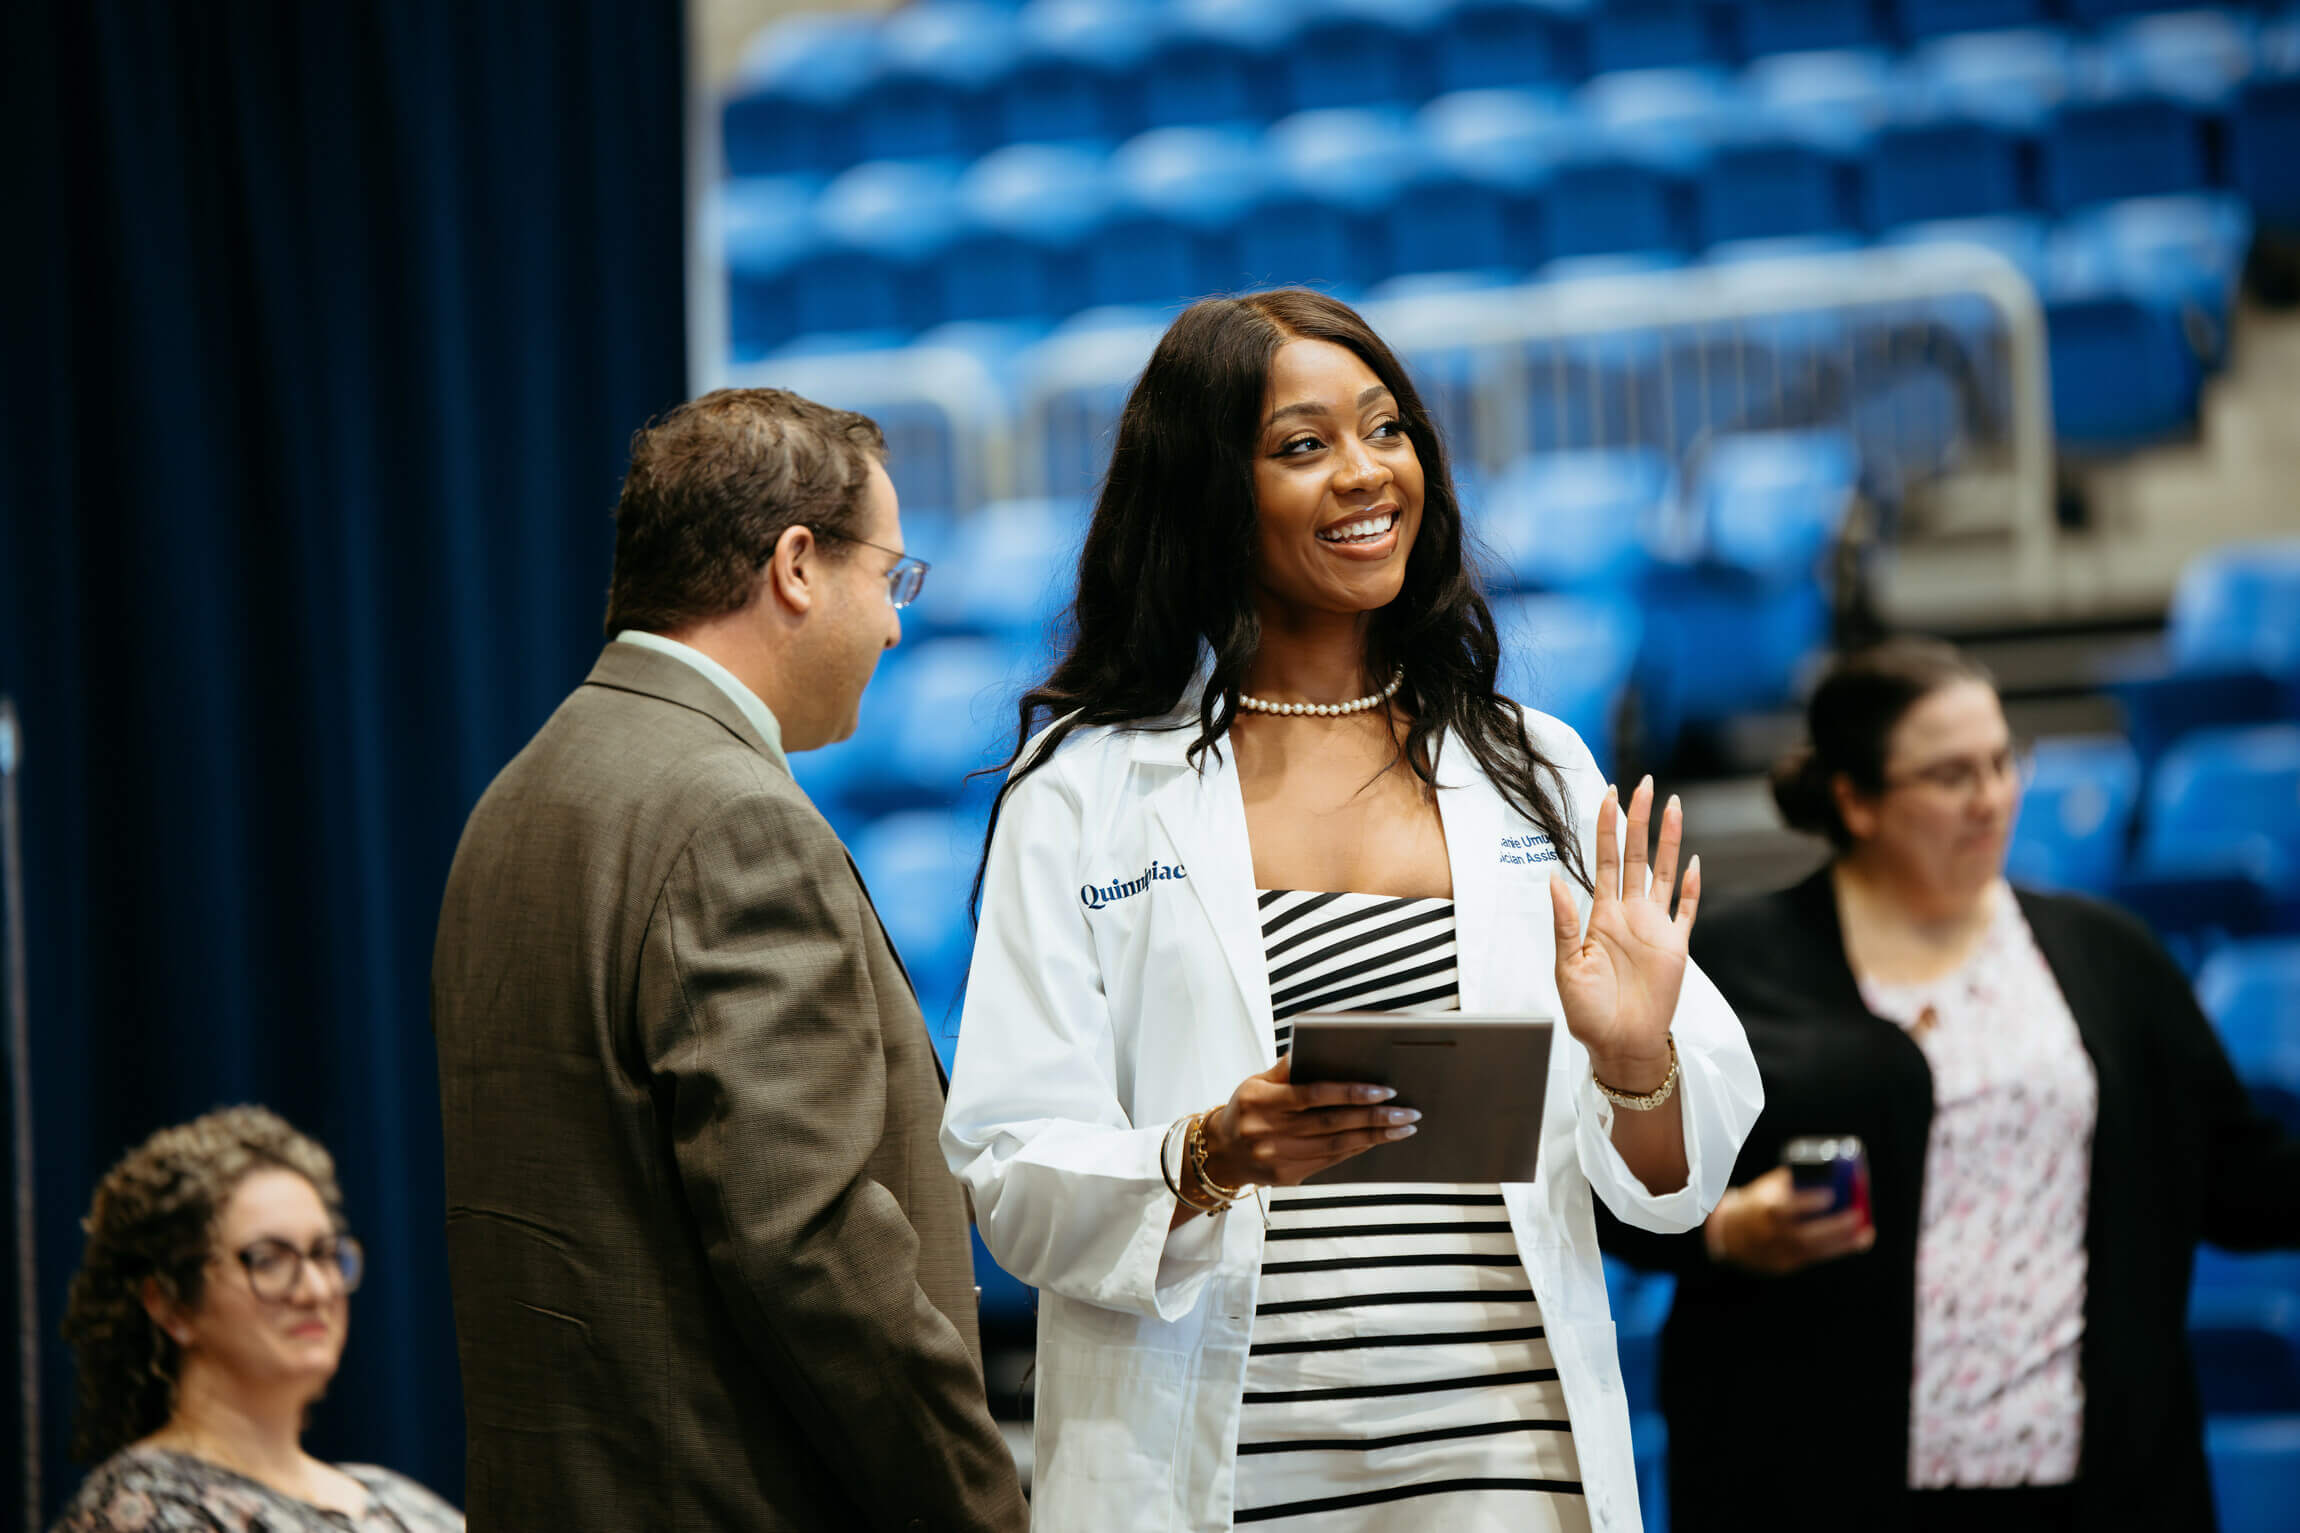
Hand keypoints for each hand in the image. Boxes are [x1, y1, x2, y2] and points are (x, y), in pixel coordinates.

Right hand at [1196, 1055, 1420, 1189]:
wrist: (1221, 1153)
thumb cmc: (1246, 1108)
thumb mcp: (1257, 1082)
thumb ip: (1288, 1068)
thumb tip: (1320, 1045)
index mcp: (1262, 1102)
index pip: (1314, 1095)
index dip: (1351, 1093)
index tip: (1384, 1090)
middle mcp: (1270, 1132)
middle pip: (1332, 1124)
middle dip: (1375, 1117)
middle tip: (1408, 1111)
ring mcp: (1279, 1158)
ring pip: (1337, 1146)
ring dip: (1375, 1137)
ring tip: (1404, 1127)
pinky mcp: (1289, 1176)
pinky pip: (1331, 1161)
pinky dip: (1357, 1149)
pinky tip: (1377, 1140)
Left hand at [1550, 776, 1700, 1091]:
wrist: (1619, 1044)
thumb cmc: (1588, 1011)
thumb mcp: (1567, 965)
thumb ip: (1564, 922)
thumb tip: (1555, 878)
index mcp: (1601, 914)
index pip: (1606, 860)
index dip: (1607, 827)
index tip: (1609, 793)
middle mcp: (1630, 913)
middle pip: (1637, 856)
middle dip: (1641, 820)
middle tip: (1646, 784)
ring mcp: (1655, 927)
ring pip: (1663, 873)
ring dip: (1669, 841)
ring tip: (1675, 806)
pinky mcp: (1676, 947)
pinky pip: (1686, 910)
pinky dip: (1690, 886)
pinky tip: (1692, 860)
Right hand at [1706, 1167, 1874, 1274]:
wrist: (1727, 1233)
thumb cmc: (1753, 1205)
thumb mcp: (1766, 1189)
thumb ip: (1792, 1183)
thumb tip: (1827, 1173)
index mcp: (1760, 1211)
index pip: (1784, 1209)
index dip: (1807, 1203)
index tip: (1830, 1194)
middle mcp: (1767, 1235)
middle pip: (1802, 1234)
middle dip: (1833, 1227)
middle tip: (1857, 1215)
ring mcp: (1775, 1253)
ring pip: (1811, 1250)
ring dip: (1841, 1242)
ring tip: (1863, 1233)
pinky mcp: (1783, 1265)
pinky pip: (1812, 1259)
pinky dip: (1835, 1250)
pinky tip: (1854, 1242)